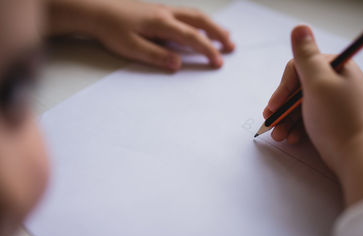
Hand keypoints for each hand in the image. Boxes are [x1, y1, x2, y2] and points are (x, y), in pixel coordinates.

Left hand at [45, 0, 234, 70]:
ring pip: (195, 15)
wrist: (95, 10)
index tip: (219, 62)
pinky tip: (200, 29)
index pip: (192, 37)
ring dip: (212, 26)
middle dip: (218, 33)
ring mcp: (163, 10)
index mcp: (162, 23)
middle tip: (232, 46)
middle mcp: (167, 13)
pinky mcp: (158, 12)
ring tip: (225, 35)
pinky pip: (186, 15)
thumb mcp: (131, 47)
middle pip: (200, 21)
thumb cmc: (111, 29)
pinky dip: (200, 22)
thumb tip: (178, 64)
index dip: (208, 50)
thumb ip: (156, 56)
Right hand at [264, 25, 362, 204]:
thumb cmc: (339, 119)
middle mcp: (335, 83)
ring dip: (286, 121)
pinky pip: (307, 119)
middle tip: (272, 124)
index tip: (274, 106)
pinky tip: (292, 138)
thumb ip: (305, 56)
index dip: (283, 88)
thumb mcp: (318, 83)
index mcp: (335, 69)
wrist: (359, 157)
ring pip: (300, 106)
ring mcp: (333, 103)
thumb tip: (299, 28)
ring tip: (280, 136)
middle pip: (297, 89)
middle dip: (282, 108)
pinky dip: (296, 128)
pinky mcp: (331, 120)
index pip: (297, 69)